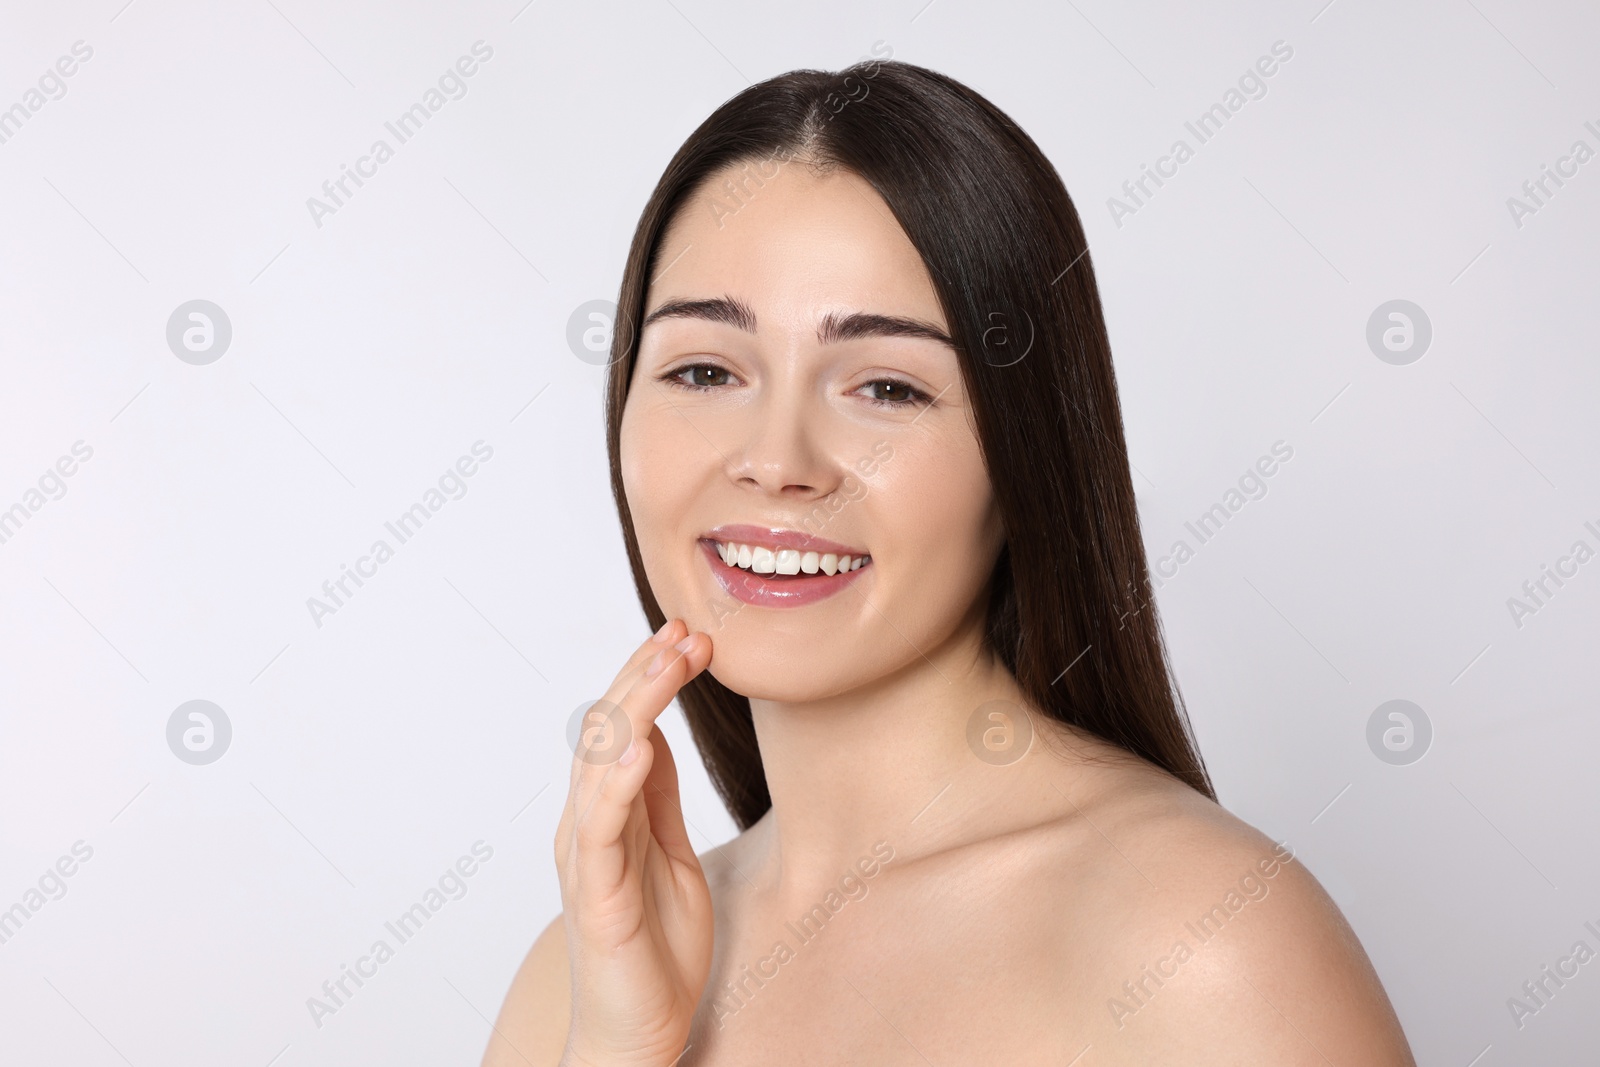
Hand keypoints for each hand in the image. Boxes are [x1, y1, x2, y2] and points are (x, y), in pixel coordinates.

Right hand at [555, 619, 714, 1066]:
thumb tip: (657, 735)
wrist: (638, 1033)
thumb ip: (657, 799)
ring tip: (668, 662)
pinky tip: (638, 747)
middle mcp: (585, 826)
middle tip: (689, 633)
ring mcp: (586, 859)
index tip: (690, 635)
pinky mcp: (596, 896)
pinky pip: (599, 830)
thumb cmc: (653, 950)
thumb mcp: (669, 854)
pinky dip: (614, 784)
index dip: (650, 677)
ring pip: (598, 764)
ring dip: (635, 708)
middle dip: (646, 675)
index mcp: (605, 814)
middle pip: (605, 732)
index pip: (622, 727)